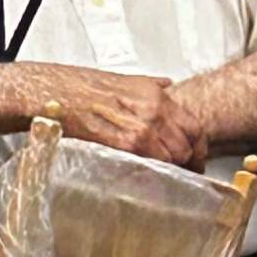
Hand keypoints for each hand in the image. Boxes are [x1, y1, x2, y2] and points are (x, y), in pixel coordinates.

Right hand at [45, 67, 208, 170]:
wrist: (57, 94)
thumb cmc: (83, 87)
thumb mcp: (125, 79)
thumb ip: (152, 87)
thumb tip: (168, 85)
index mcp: (156, 96)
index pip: (194, 126)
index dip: (199, 146)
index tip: (197, 156)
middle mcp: (153, 112)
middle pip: (186, 146)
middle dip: (188, 162)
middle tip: (185, 172)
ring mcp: (141, 130)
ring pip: (172, 159)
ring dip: (172, 170)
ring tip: (167, 177)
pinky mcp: (124, 146)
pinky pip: (151, 166)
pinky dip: (154, 174)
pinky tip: (149, 177)